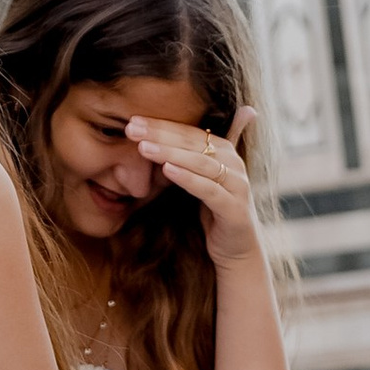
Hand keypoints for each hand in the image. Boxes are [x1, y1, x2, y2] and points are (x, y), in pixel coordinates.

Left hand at [125, 107, 262, 267]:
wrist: (237, 250)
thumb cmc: (214, 210)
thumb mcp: (201, 179)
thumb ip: (189, 155)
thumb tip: (194, 128)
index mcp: (225, 151)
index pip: (188, 131)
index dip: (161, 125)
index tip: (132, 120)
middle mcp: (234, 163)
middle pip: (193, 142)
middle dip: (160, 134)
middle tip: (131, 127)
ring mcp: (237, 185)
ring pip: (200, 162)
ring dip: (170, 152)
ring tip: (143, 147)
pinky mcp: (235, 208)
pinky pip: (209, 189)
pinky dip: (188, 178)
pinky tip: (167, 170)